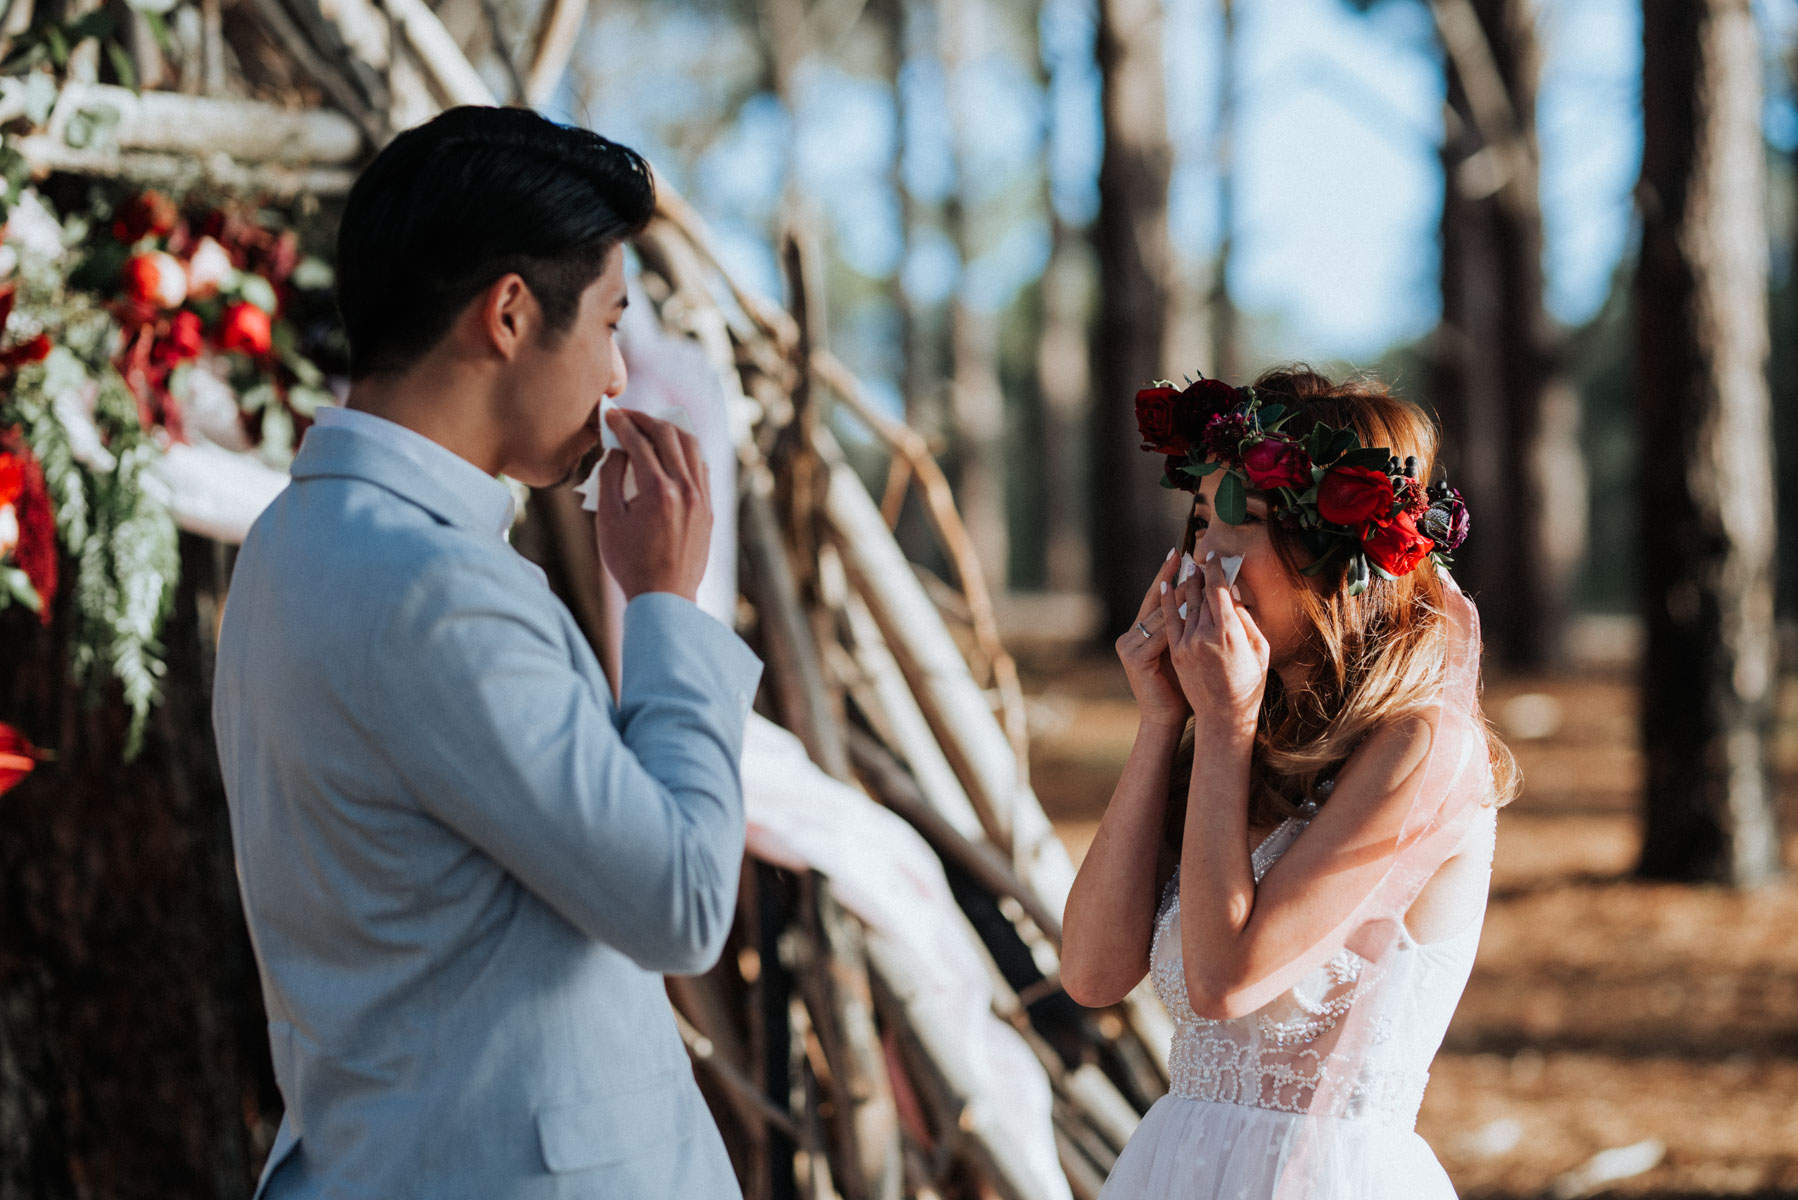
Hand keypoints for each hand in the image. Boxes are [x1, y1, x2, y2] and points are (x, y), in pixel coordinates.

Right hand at [593, 408, 712, 601]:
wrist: (664, 598)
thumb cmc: (630, 563)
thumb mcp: (608, 520)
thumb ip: (610, 478)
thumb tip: (617, 448)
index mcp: (658, 491)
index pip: (640, 442)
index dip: (623, 423)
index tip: (610, 414)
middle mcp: (686, 489)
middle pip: (669, 435)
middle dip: (645, 419)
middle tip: (627, 415)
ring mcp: (701, 498)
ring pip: (691, 446)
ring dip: (669, 430)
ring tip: (649, 428)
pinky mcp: (709, 509)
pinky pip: (701, 467)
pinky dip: (685, 452)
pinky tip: (670, 452)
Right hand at [1115, 549, 1188, 729]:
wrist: (1166, 718)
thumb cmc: (1182, 687)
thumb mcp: (1184, 650)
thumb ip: (1187, 628)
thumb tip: (1204, 600)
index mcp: (1140, 633)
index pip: (1155, 598)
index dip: (1166, 575)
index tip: (1179, 552)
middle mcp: (1130, 635)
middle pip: (1154, 600)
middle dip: (1171, 576)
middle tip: (1185, 553)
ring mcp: (1129, 645)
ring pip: (1158, 614)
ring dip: (1177, 594)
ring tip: (1193, 574)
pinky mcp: (1134, 657)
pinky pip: (1159, 633)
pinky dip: (1174, 619)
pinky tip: (1188, 604)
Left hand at [1162, 550, 1269, 736]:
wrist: (1223, 716)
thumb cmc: (1249, 685)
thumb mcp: (1259, 651)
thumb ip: (1246, 621)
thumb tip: (1232, 595)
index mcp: (1230, 633)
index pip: (1219, 591)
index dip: (1216, 569)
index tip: (1214, 554)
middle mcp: (1206, 635)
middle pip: (1202, 595)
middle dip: (1202, 574)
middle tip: (1201, 556)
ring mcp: (1188, 644)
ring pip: (1186, 606)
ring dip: (1187, 584)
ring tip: (1188, 566)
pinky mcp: (1177, 652)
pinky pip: (1169, 621)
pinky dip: (1167, 602)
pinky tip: (1166, 586)